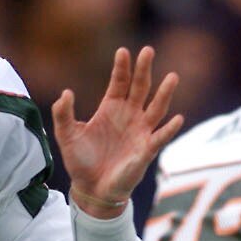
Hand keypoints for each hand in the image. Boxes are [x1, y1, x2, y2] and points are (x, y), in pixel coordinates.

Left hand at [54, 47, 182, 218]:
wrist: (90, 189)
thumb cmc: (81, 162)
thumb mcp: (67, 136)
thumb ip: (63, 115)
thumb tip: (65, 93)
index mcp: (111, 108)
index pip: (120, 82)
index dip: (122, 67)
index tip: (123, 51)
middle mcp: (129, 115)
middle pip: (140, 88)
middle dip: (144, 70)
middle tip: (148, 51)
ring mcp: (140, 131)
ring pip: (156, 108)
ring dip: (164, 93)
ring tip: (172, 77)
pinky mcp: (146, 150)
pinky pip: (160, 137)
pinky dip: (169, 129)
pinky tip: (178, 119)